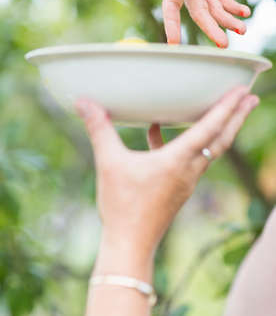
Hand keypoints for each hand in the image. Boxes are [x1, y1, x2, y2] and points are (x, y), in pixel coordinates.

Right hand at [76, 87, 258, 261]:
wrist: (130, 245)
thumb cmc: (122, 206)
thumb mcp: (108, 163)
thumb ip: (99, 129)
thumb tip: (83, 102)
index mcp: (177, 161)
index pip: (209, 128)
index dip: (227, 107)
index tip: (243, 91)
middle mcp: (189, 170)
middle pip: (223, 139)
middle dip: (238, 116)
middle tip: (252, 97)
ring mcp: (187, 180)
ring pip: (212, 149)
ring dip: (220, 128)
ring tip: (223, 111)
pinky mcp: (179, 187)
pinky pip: (191, 158)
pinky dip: (187, 142)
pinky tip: (158, 133)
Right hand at [162, 0, 249, 47]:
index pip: (172, 3)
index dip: (172, 23)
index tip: (173, 42)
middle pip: (199, 13)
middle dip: (211, 28)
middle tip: (222, 43)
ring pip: (214, 12)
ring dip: (227, 22)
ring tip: (242, 29)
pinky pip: (226, 5)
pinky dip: (235, 11)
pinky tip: (245, 13)